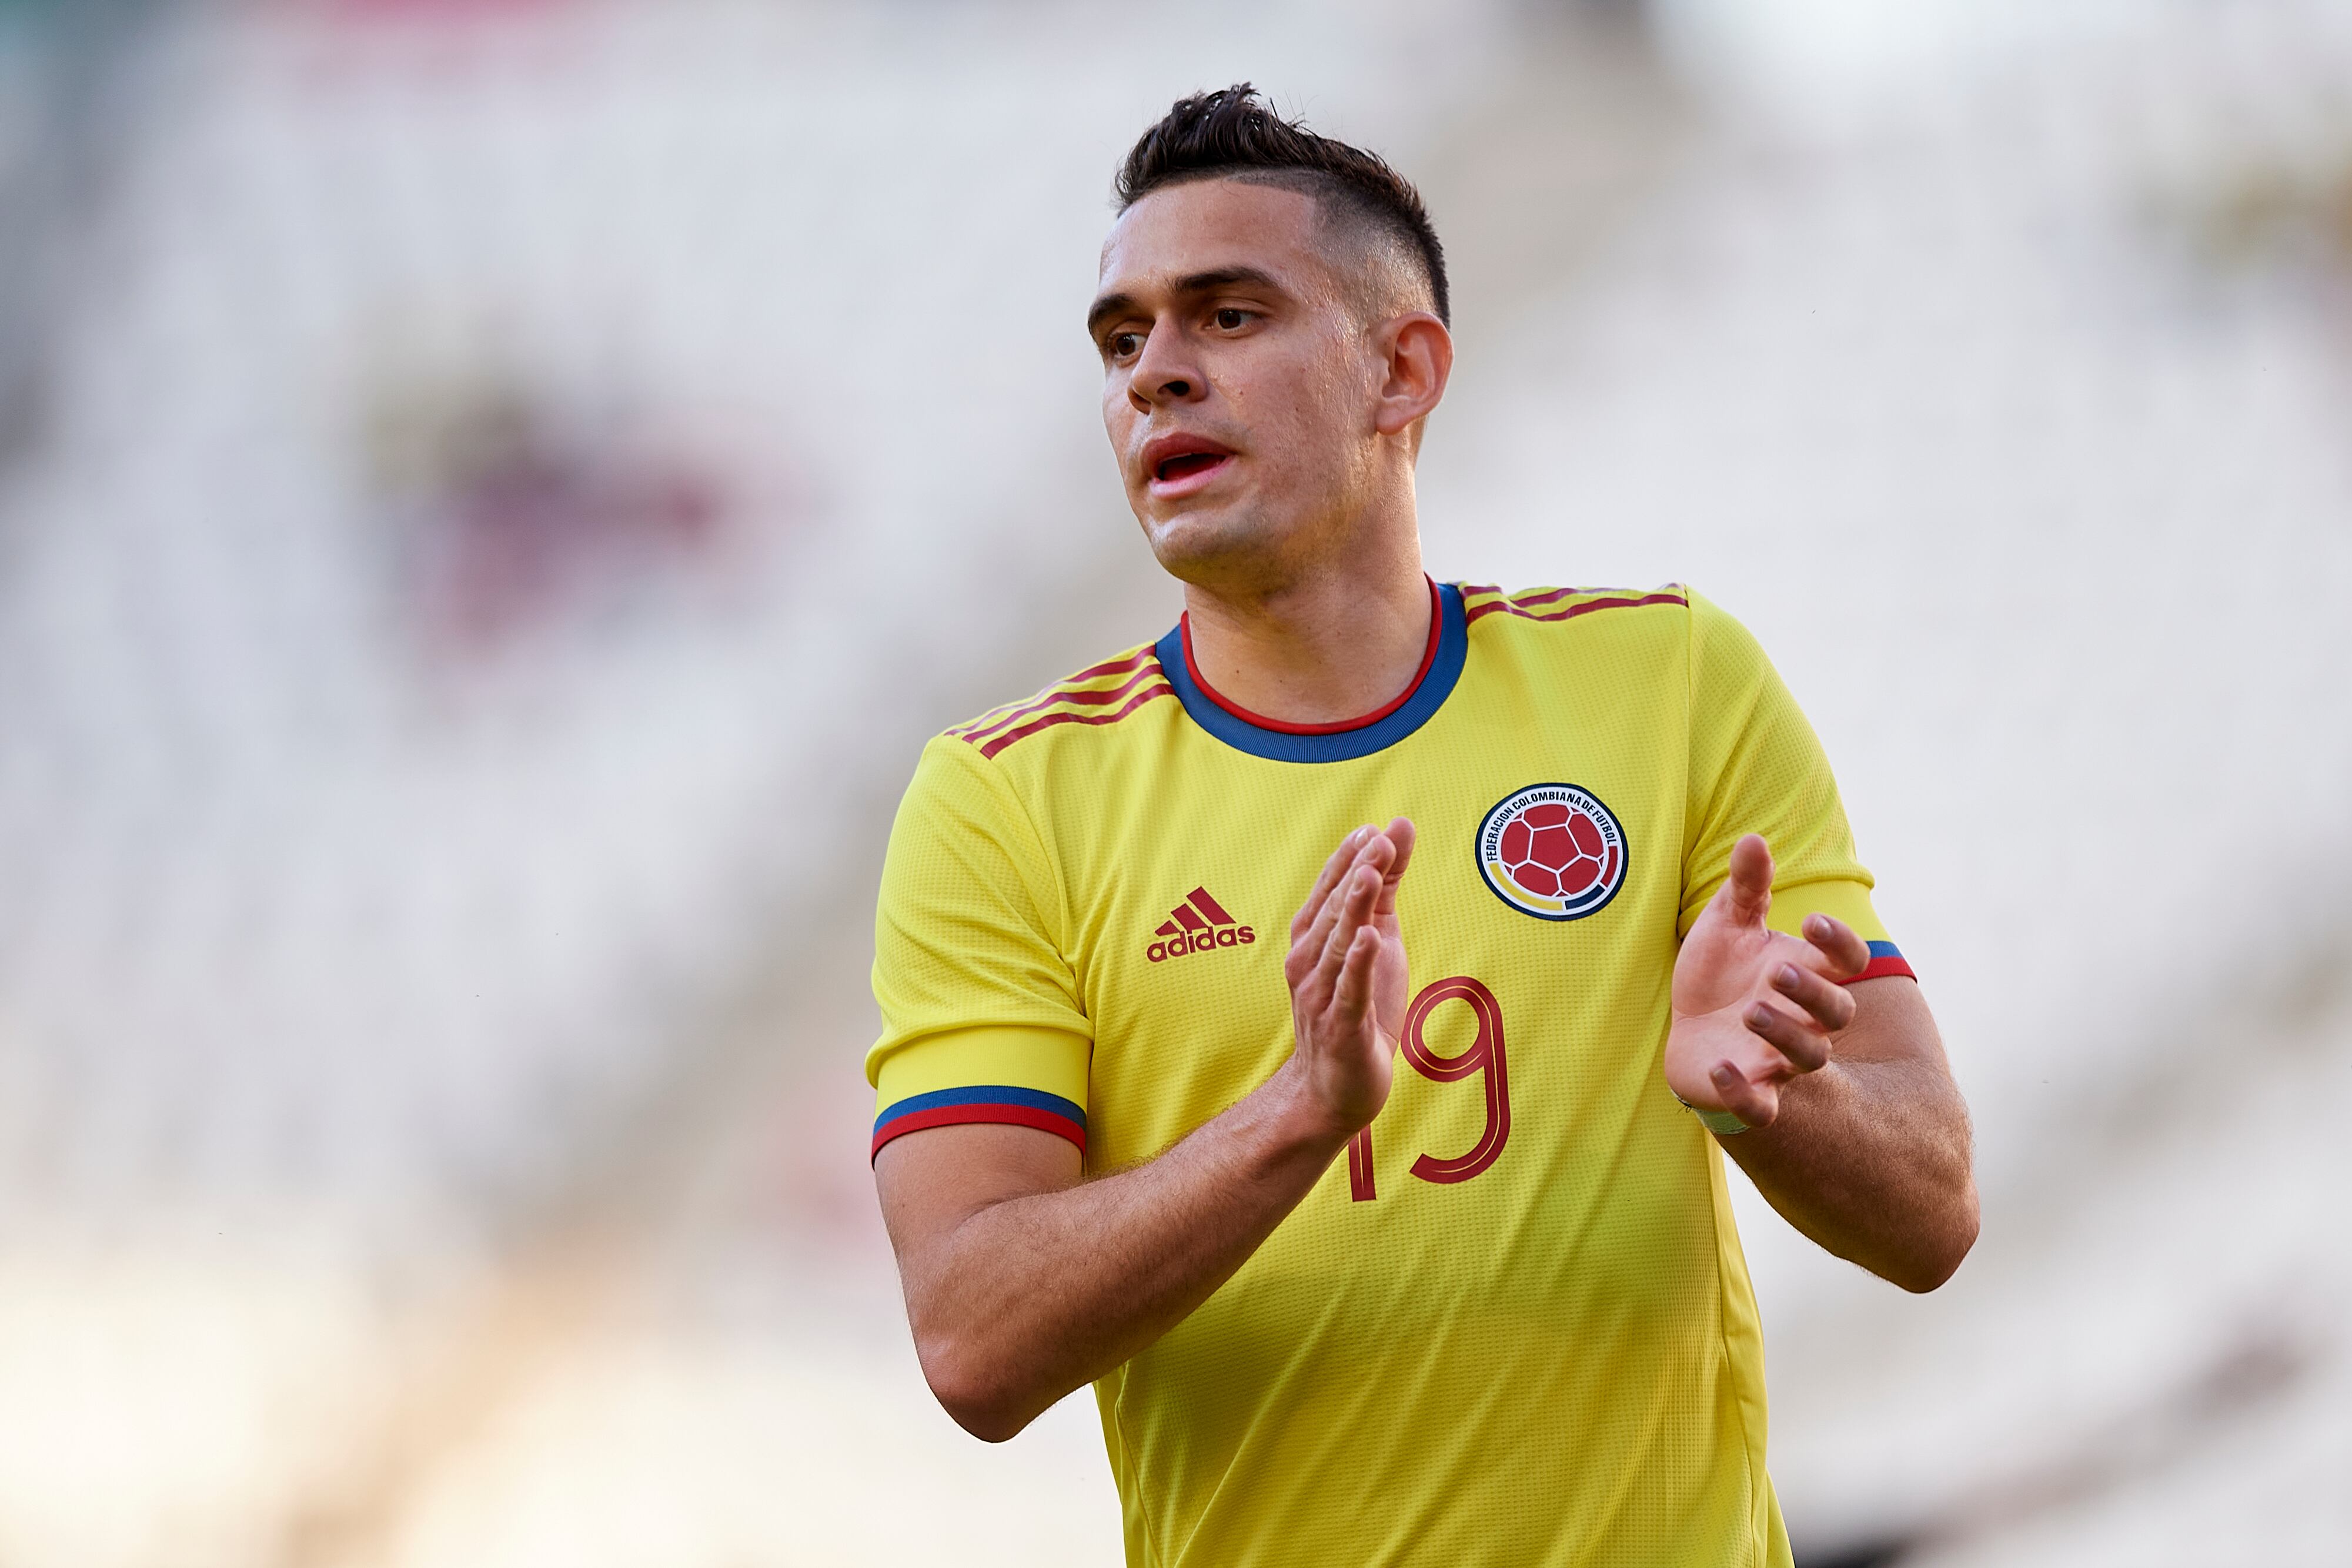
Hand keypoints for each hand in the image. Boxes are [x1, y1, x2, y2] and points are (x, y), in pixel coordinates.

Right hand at [1281, 819, 1415, 1138]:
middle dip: (1356, 872)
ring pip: (1339, 944)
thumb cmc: (1356, 1008)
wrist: (1333, 1088)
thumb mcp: (1378, 939)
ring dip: (1353, 907)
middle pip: (1334, 910)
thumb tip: (1397, 828)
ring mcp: (1321, 995)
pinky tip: (1368, 938)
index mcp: (1314, 938)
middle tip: (1378, 838)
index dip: (1350, 858)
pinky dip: (1356, 964)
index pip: (1330, 889)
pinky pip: (1348, 991)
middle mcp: (1309, 962)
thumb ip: (1385, 885)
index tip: (1373, 828)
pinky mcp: (1340, 1027)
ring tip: (1371, 873)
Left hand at [1665, 833, 1869, 1128]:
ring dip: (1785, 1035)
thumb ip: (1746, 887)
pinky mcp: (1751, 1092)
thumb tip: (1753, 838)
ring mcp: (1779, 1058)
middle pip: (1837, 1014)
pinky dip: (1745, 1093)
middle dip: (1814, 993)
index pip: (1848, 962)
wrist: (1687, 1028)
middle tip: (1777, 974)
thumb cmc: (1718, 973)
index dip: (1842, 944)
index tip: (1813, 921)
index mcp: (1806, 973)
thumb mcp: (1726, 924)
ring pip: (1810, 1058)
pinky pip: (1761, 1107)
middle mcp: (1804, 1019)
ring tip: (1749, 1012)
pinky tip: (1719, 1069)